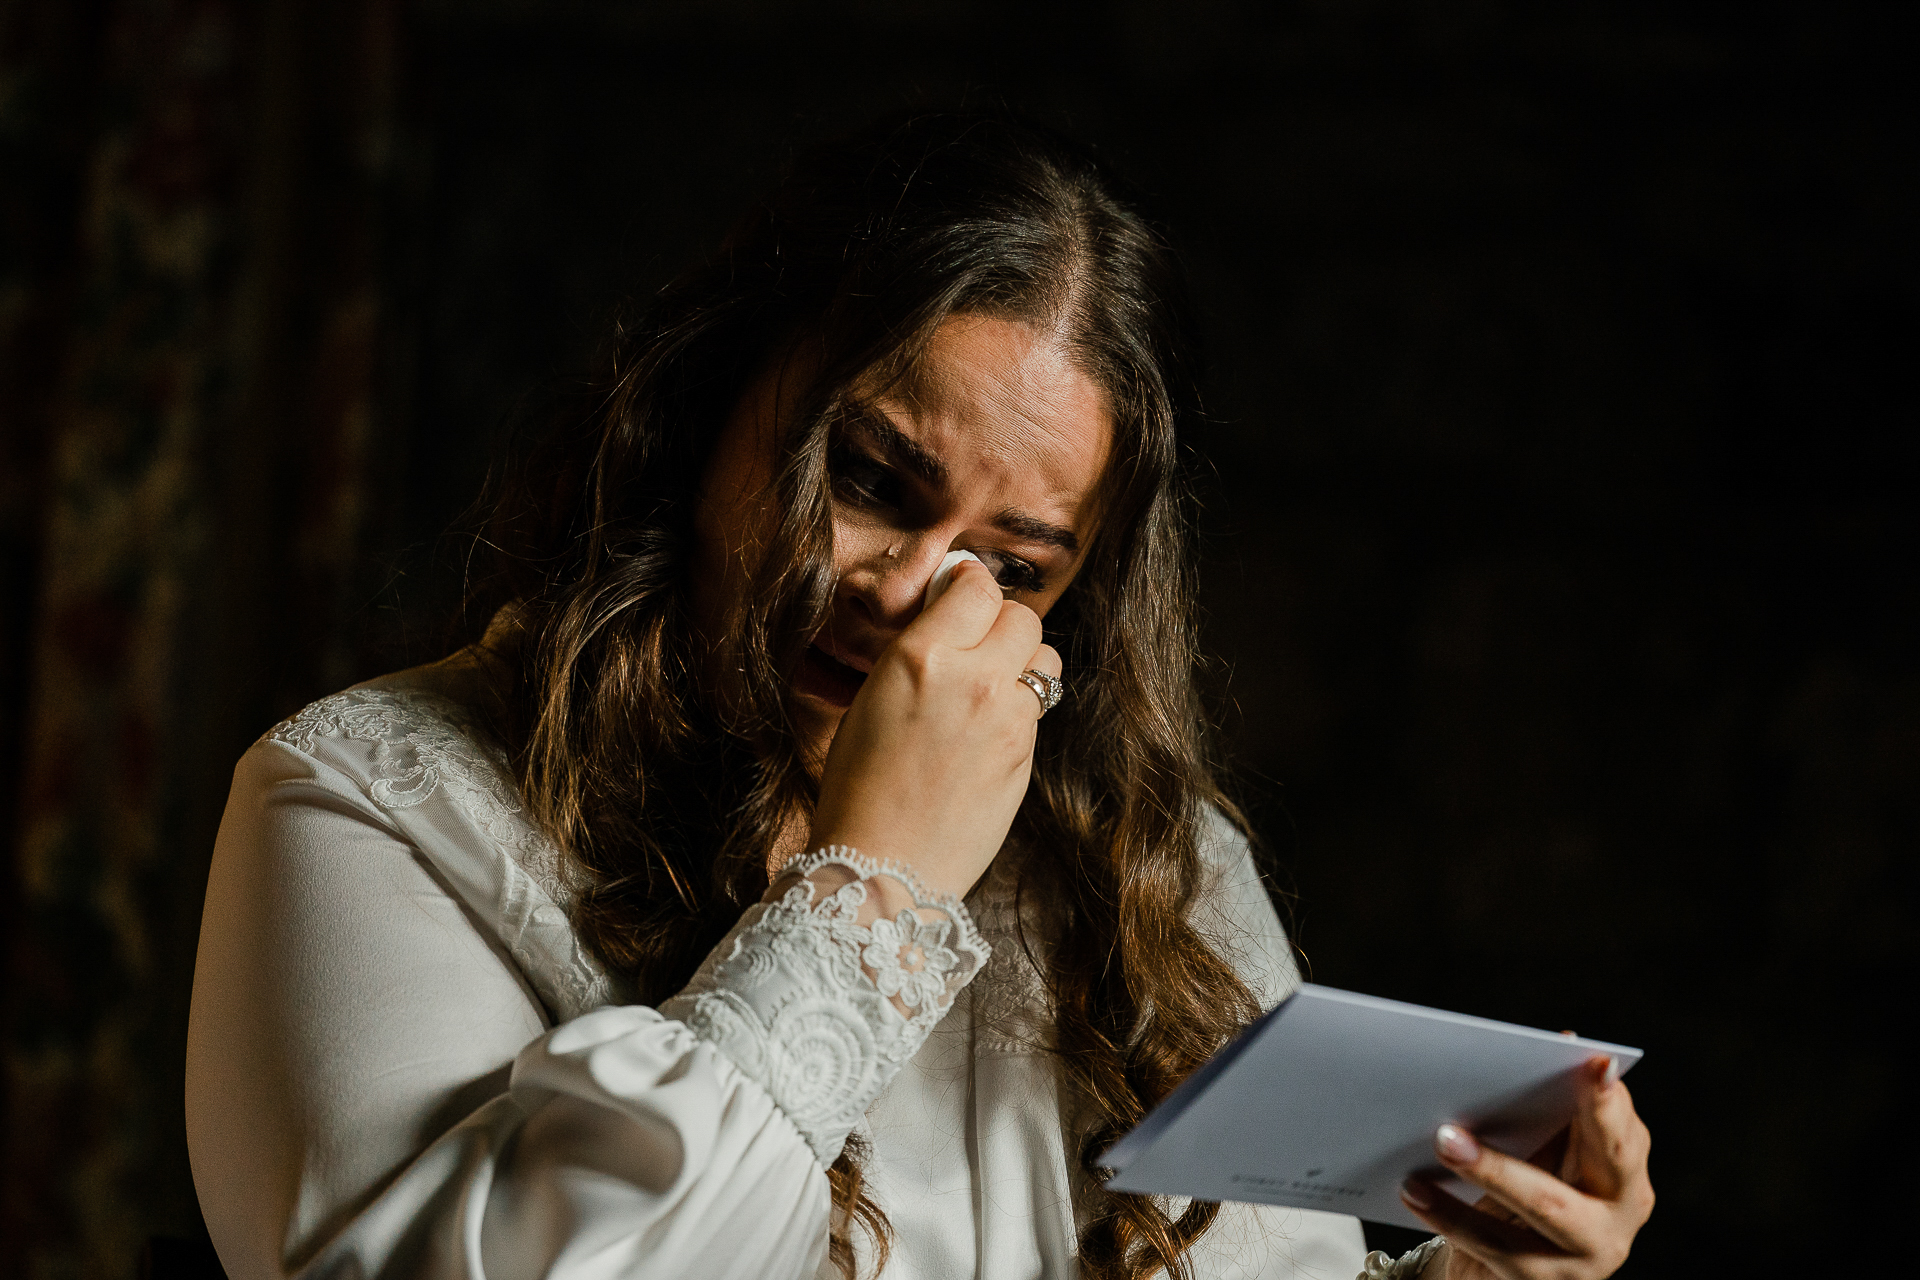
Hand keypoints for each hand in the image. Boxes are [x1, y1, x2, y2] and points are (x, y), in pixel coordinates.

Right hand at [807, 559, 1059, 898]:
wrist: (884, 868)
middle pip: (1022, 616)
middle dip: (999, 623)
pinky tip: (985, 732)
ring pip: (1044, 659)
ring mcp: (1010, 721)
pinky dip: (1019, 708)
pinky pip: (1038, 708)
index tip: (959, 595)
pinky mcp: (1027, 756)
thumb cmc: (858, 788)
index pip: (978, 587)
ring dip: (1021, 662)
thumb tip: (946, 614)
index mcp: (923, 657)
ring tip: (988, 686)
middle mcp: (976, 680)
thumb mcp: (871, 699)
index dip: (969, 587)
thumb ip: (916, 651)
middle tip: (973, 645)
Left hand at [1402, 1057, 1653, 1279]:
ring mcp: (1583, 1258)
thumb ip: (1552, 1109)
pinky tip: (1414, 1191)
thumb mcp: (1545, 1150)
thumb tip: (1556, 1041)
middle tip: (1467, 1122)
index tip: (1594, 1064)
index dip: (1610, 1101)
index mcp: (1625, 1171)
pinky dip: (1452, 1216)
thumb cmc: (1530, 1185)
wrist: (1504, 1267)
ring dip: (1488, 1172)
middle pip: (1581, 1180)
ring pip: (1541, 1210)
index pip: (1622, 1133)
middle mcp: (1617, 1218)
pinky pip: (1496, 1248)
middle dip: (1544, 1131)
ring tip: (1440, 1144)